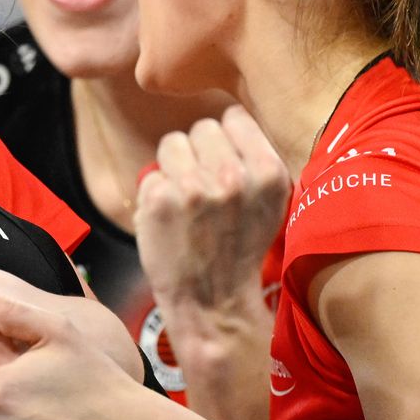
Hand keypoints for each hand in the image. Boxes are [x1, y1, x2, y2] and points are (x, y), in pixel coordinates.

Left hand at [137, 106, 286, 321]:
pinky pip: (151, 174)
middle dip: (198, 152)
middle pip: (201, 127)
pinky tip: (170, 220)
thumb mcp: (268, 203)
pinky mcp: (160, 201)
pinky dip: (155, 194)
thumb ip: (253, 159)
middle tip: (203, 188)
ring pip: (172, 143)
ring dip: (174, 167)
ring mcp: (194, 187)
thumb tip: (228, 117)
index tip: (224, 164)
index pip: (234, 117)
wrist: (214, 302)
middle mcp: (233, 176)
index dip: (226, 140)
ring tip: (186, 202)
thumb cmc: (239, 249)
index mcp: (268, 172)